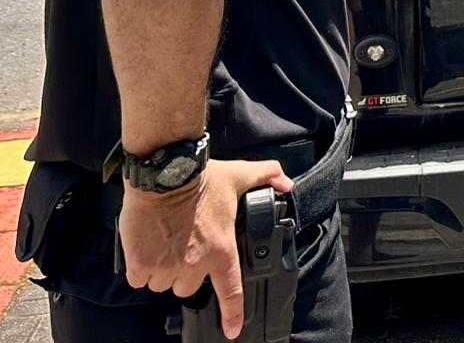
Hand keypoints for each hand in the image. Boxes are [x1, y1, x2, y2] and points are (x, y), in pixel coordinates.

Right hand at [119, 159, 292, 338]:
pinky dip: (140, 268)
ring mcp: (166, 266)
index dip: (233, 314)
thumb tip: (286, 183)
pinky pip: (139, 279)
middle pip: (188, 287)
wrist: (163, 173)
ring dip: (162, 271)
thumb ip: (266, 176)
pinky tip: (146, 248)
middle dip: (185, 272)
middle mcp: (195, 264)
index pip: (232, 291)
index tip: (233, 330)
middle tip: (184, 247)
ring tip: (165, 244)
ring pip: (162, 284)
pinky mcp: (141, 264)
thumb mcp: (240, 175)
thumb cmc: (201, 177)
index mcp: (222, 250)